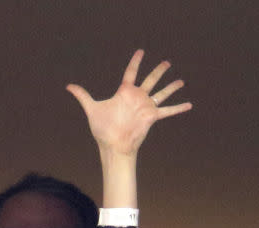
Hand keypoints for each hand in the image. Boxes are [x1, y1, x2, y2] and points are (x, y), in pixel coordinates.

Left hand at [66, 49, 190, 157]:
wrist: (114, 145)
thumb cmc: (103, 130)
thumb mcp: (92, 109)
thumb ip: (83, 96)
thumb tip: (68, 86)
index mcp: (125, 92)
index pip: (131, 72)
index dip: (135, 61)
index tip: (141, 52)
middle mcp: (137, 98)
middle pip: (150, 79)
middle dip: (158, 71)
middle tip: (166, 62)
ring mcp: (146, 107)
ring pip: (161, 93)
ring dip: (171, 87)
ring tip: (181, 81)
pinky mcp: (152, 117)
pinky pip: (168, 111)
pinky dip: (178, 108)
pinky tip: (189, 104)